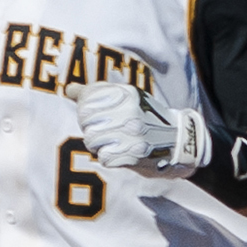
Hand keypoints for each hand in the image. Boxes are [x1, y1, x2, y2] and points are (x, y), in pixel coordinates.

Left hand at [76, 80, 206, 179]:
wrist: (178, 142)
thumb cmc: (147, 118)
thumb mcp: (128, 98)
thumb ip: (99, 93)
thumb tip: (69, 89)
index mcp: (128, 94)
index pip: (87, 99)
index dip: (84, 107)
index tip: (91, 112)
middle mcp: (130, 113)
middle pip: (86, 120)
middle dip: (90, 126)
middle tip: (103, 129)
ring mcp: (132, 135)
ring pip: (91, 140)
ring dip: (97, 143)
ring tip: (112, 141)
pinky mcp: (133, 155)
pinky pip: (103, 157)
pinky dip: (108, 157)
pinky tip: (120, 152)